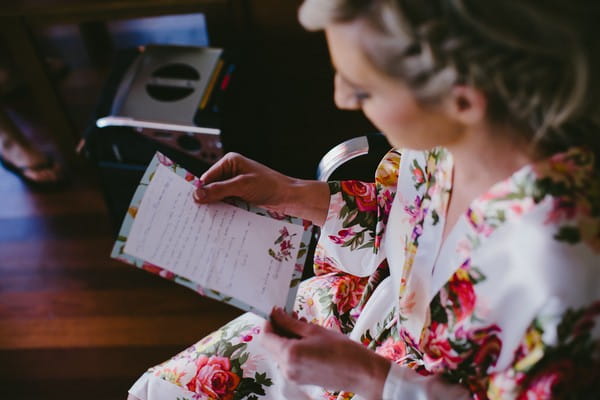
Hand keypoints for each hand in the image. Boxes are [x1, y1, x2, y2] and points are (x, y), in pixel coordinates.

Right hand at [193, 153, 329, 224]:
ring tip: (204, 221)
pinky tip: (218, 222)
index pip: (208, 177)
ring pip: (218, 198)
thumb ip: (219, 190)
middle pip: (211, 188)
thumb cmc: (270, 186)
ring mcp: (236, 186)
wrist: (290, 198)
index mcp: (230, 162)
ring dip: (214, 208)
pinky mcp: (241, 198)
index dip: (199, 190)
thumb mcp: (242, 186)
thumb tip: (197, 194)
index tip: (188, 204)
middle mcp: (231, 172)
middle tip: (193, 215)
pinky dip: (223, 212)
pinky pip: (227, 205)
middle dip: (205, 200)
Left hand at [261, 307, 390, 397]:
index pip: (265, 336)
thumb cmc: (342, 350)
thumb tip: (276, 314)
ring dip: (286, 337)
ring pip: (280, 352)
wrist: (360, 373)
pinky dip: (292, 347)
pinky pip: (289, 360)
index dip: (269, 322)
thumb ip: (290, 323)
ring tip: (301, 323)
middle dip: (278, 328)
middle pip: (271, 345)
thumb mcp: (314, 330)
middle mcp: (287, 368)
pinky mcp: (300, 379)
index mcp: (289, 355)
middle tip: (290, 314)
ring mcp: (293, 376)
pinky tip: (306, 337)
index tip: (277, 311)